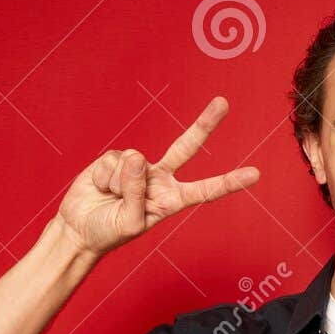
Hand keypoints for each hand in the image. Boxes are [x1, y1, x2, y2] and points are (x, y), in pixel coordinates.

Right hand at [55, 96, 259, 256]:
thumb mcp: (129, 222)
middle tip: (223, 102)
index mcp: (172, 200)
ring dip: (117, 184)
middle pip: (186, 147)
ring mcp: (140, 166)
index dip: (229, 182)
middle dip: (205, 124)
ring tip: (111, 198)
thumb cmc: (109, 231)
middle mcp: (160, 179)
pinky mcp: (117, 158)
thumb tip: (136, 157)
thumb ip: (136, 193)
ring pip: (133, 163)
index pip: (205, 190)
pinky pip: (113, 161)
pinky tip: (101, 187)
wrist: (79, 227)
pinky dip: (104, 176)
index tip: (255, 174)